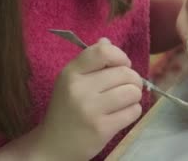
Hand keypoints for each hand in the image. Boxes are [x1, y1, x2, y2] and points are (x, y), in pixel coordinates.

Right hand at [36, 38, 142, 159]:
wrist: (52, 146)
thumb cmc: (66, 109)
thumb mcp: (71, 81)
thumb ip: (90, 61)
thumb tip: (107, 40)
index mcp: (71, 73)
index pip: (103, 51)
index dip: (120, 56)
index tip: (122, 65)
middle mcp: (79, 89)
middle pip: (125, 73)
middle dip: (133, 79)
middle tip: (126, 86)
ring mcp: (91, 110)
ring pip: (132, 92)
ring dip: (134, 95)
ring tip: (125, 100)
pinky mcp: (102, 129)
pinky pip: (133, 111)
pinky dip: (133, 111)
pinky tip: (122, 113)